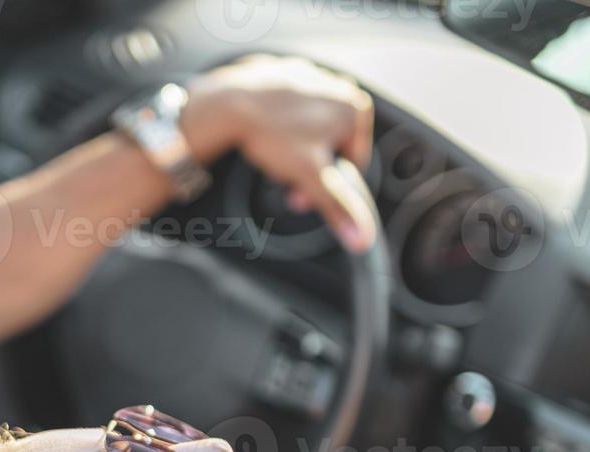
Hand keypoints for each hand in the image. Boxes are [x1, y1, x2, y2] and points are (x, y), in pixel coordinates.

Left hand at [180, 55, 376, 252]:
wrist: (227, 103)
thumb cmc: (273, 135)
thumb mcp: (311, 176)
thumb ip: (338, 207)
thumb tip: (362, 241)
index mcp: (355, 107)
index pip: (352, 163)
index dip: (325, 186)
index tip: (299, 195)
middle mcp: (339, 86)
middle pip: (330, 145)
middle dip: (307, 166)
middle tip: (282, 175)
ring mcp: (312, 76)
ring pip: (309, 129)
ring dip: (294, 149)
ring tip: (271, 151)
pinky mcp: (286, 73)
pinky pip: (288, 110)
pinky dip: (279, 125)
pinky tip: (262, 132)